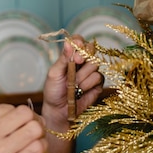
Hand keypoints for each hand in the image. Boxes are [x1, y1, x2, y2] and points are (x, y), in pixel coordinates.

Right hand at [0, 104, 47, 152]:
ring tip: (34, 143)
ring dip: (40, 136)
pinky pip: (36, 151)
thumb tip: (19, 117)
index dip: (21, 117)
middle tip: (34, 132)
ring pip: (35, 130)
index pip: (12, 107)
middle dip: (34, 122)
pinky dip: (40, 150)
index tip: (22, 126)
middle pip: (27, 115)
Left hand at [40, 34, 103, 152]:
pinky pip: (98, 77)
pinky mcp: (98, 83)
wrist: (59, 111)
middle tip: (77, 63)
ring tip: (73, 85)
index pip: (78, 41)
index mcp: (70, 56)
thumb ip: (63, 59)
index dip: (80, 43)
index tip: (77, 48)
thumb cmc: (53, 91)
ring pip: (94, 64)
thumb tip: (68, 43)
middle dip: (84, 56)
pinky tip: (81, 91)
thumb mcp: (54, 73)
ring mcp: (91, 71)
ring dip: (82, 76)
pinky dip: (88, 85)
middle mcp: (82, 61)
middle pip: (91, 49)